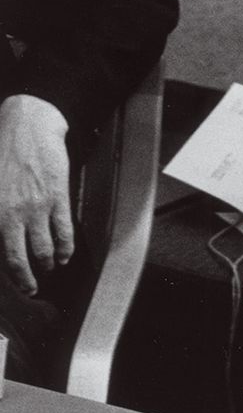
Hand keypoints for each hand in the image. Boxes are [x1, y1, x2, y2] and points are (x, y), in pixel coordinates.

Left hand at [0, 95, 72, 293]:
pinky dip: (65, 248)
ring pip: (43, 249)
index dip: (7, 272)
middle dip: (26, 280)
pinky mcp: (57, 197)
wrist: (28, 124)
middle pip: (19, 259)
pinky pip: (63, 231)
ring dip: (46, 264)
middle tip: (30, 288)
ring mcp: (36, 207)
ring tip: (48, 270)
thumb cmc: (1, 148)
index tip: (12, 281)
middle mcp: (11, 214)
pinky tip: (64, 255)